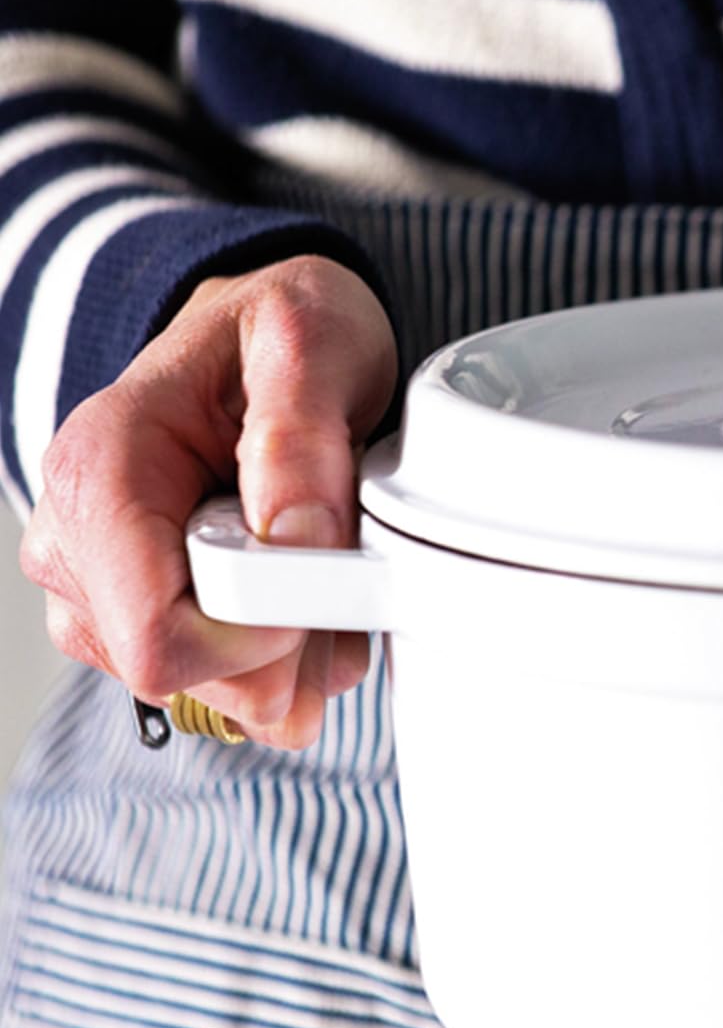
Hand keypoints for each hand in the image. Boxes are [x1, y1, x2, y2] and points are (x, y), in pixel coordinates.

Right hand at [19, 255, 396, 748]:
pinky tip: (304, 590)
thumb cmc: (277, 334)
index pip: (159, 636)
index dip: (264, 636)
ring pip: (207, 694)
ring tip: (322, 559)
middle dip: (286, 648)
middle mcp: (76, 542)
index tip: (327, 577)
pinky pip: (221, 685)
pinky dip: (283, 657)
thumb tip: (292, 538)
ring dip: (293, 653)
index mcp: (100, 472)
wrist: (262, 340)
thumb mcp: (308, 343)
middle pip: (182, 677)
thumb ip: (299, 437)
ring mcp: (98, 590)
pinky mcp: (136, 619)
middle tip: (340, 562)